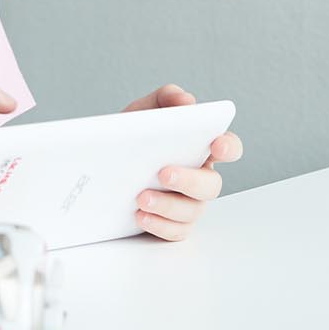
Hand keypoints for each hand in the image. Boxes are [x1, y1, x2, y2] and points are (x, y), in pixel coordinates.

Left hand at [124, 84, 243, 240]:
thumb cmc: (130, 136)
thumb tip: (186, 100)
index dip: (229, 147)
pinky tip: (139, 215)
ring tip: (140, 197)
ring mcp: (187, 203)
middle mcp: (199, 177)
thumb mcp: (142, 112)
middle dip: (189, 180)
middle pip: (211, 185)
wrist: (99, 163)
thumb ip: (165, 98)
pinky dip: (159, 225)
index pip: (228, 147)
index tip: (216, 145)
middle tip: (163, 173)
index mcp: (199, 148)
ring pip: (194, 211)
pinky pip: (175, 231)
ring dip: (169, 205)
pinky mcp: (170, 224)